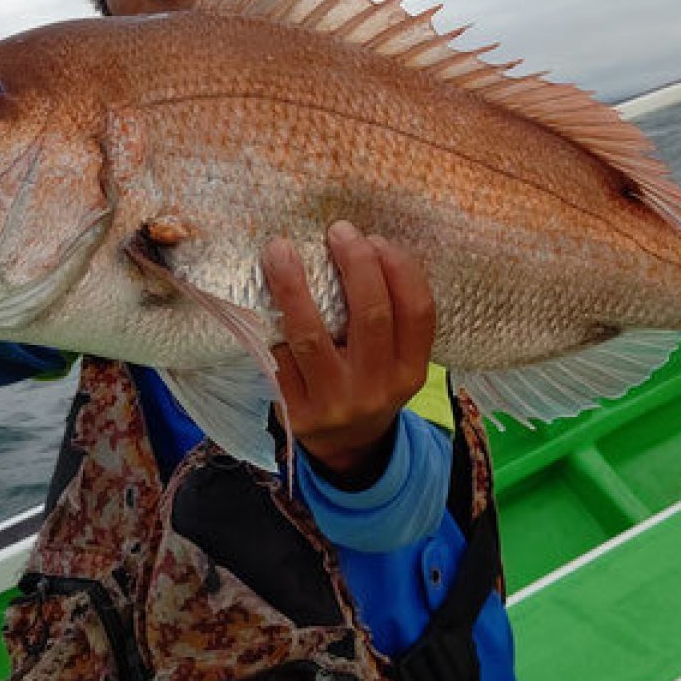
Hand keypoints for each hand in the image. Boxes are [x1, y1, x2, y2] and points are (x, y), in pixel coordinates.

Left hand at [262, 220, 435, 489]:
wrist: (345, 449)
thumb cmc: (368, 382)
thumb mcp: (395, 362)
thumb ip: (390, 318)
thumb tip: (361, 244)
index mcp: (411, 371)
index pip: (417, 312)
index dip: (400, 268)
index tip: (377, 239)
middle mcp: (377, 388)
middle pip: (370, 315)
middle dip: (355, 263)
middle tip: (338, 231)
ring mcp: (335, 402)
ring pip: (311, 334)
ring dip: (292, 285)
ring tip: (280, 249)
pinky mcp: (296, 411)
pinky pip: (279, 355)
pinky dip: (270, 323)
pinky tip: (263, 297)